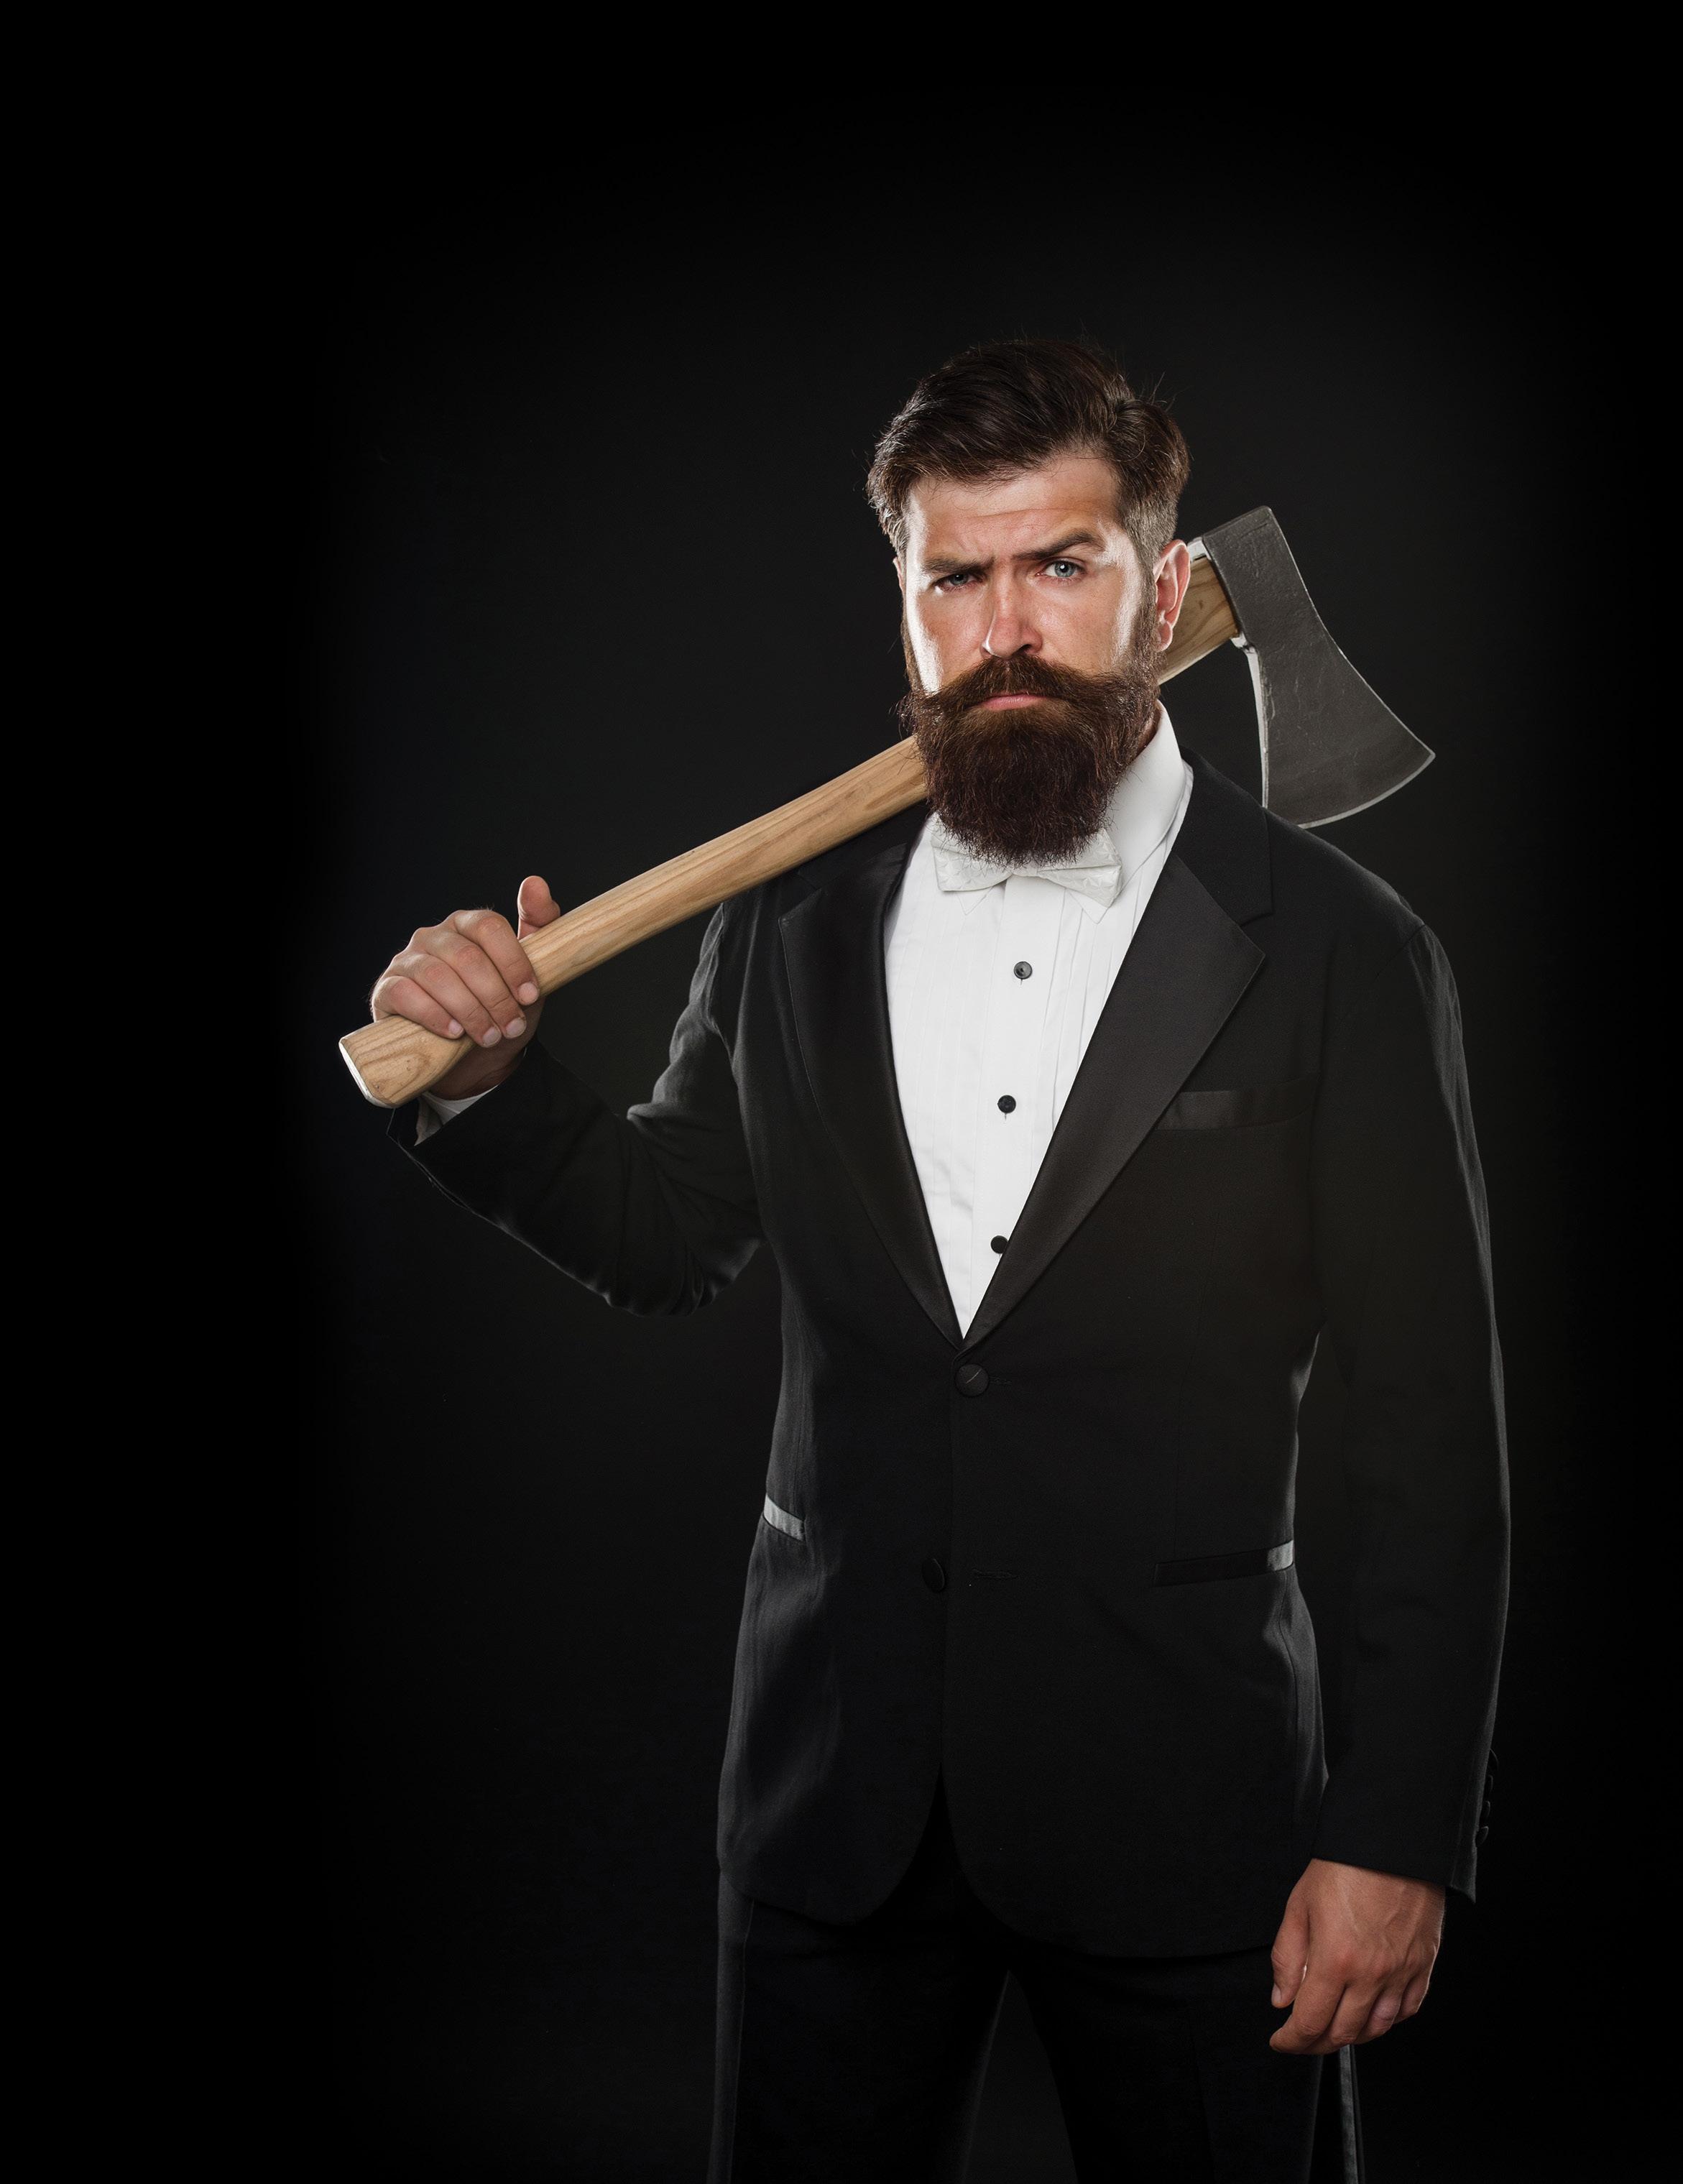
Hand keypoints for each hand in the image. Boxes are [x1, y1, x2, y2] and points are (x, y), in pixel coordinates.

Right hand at [370, 876, 562, 1099]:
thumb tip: (535, 882)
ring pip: (438, 976)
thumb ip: (538, 926)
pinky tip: (454, 1032)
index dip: (513, 962)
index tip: (530, 996)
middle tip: (511, 1026)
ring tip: (489, 1036)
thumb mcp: (529, 974)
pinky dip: (434, 1015)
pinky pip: (406, 994)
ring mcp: (407, 961)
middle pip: (466, 956)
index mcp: (467, 925)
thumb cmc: (498, 1010)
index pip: (488, 926)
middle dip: (495, 996)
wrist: (470, 1059)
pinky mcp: (387, 990)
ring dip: (469, 1010)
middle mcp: (434, 936)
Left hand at [1268, 1859, 1443, 2054]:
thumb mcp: (1299, 1905)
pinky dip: (1387, 2021)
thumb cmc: (1343, 1867)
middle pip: (1342, 2033)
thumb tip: (1282, 1999)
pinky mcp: (1423, 1965)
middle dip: (1316, 2043)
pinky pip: (1407, 2010)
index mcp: (1335, 1960)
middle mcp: (1371, 1974)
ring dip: (1351, 2036)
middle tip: (1302, 2038)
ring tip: (1333, 2029)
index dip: (1292, 2040)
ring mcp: (1401, 1973)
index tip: (1281, 2040)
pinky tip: (1372, 2015)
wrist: (1391, 1841)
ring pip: (1376, 2029)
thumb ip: (1287, 1957)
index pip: (1310, 2022)